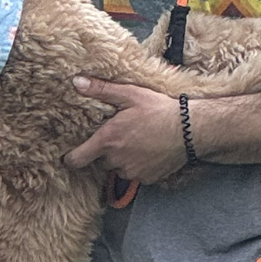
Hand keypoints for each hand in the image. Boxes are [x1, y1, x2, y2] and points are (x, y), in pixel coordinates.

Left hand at [63, 76, 187, 183]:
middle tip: (123, 136)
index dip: (71, 158)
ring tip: (139, 142)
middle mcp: (116, 159)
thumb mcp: (129, 94)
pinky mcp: (147, 179)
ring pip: (119, 168)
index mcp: (107, 140)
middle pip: (102, 161)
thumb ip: (101, 90)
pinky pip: (136, 175)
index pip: (77, 159)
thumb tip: (76, 82)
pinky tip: (150, 152)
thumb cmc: (158, 110)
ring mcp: (132, 171)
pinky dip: (140, 166)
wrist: (189, 130)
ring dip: (124, 159)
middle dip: (108, 151)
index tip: (72, 155)